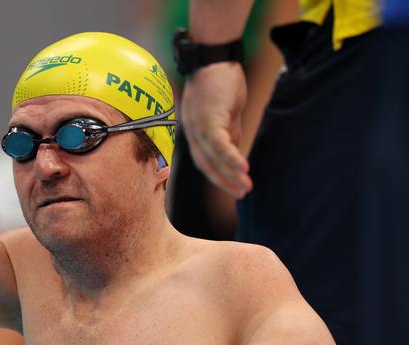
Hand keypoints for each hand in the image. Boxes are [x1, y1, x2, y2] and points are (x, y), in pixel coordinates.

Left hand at [181, 63, 251, 197]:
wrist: (214, 56)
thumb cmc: (220, 81)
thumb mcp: (226, 112)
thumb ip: (229, 133)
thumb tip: (235, 153)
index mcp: (195, 133)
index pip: (205, 162)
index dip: (219, 177)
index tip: (234, 188)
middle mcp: (192, 132)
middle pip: (206, 165)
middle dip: (224, 182)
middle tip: (242, 194)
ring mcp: (198, 126)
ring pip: (213, 158)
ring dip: (230, 174)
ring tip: (246, 187)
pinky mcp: (208, 119)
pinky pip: (220, 144)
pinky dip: (231, 158)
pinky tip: (244, 169)